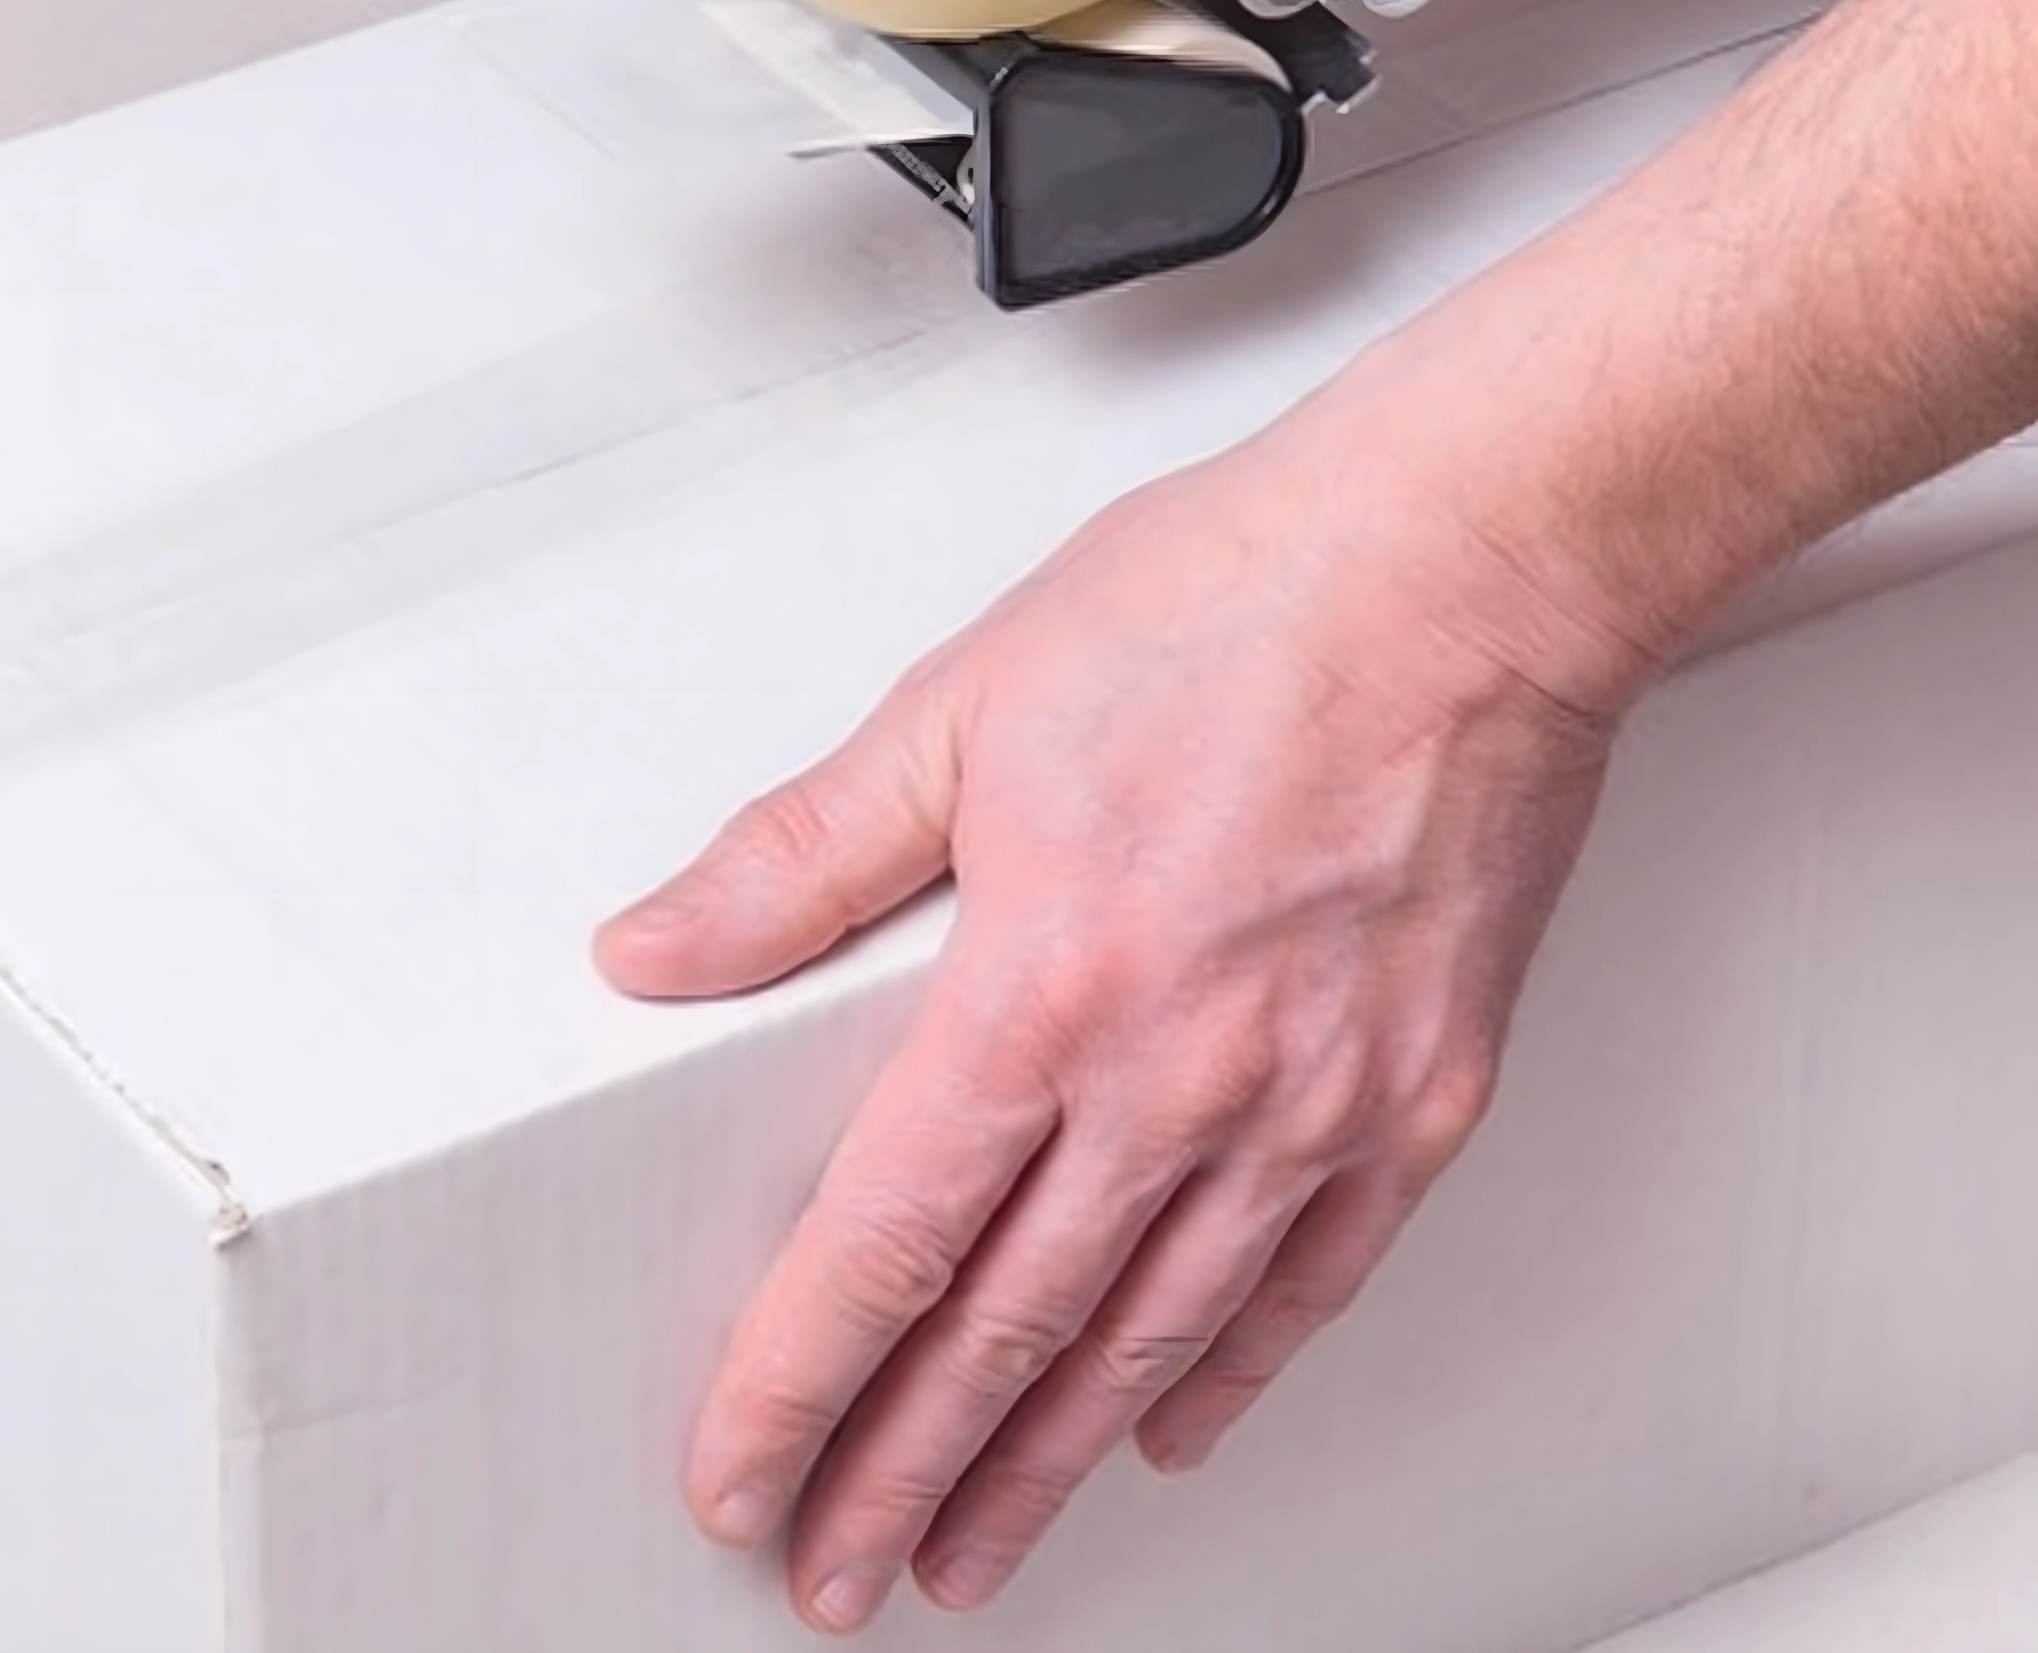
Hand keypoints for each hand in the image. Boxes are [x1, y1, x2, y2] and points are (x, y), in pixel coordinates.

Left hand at [597, 402, 1650, 1630]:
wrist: (1465, 568)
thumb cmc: (1235, 609)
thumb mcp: (962, 704)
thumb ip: (798, 855)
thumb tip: (656, 949)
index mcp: (1046, 987)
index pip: (885, 1240)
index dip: (798, 1379)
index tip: (742, 1468)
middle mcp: (1181, 1081)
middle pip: (1007, 1332)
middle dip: (903, 1470)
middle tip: (838, 1568)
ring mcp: (1311, 1106)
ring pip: (1149, 1342)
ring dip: (1050, 1464)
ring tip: (976, 1548)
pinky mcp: (1416, 1098)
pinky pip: (1305, 1284)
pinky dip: (1224, 1375)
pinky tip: (1172, 1430)